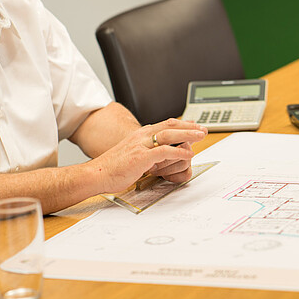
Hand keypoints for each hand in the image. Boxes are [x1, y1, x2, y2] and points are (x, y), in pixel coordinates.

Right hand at [92, 118, 206, 193]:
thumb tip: (158, 154)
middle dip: (188, 127)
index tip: (194, 125)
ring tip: (200, 136)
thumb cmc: (112, 168)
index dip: (181, 124)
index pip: (165, 124)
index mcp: (139, 134)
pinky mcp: (141, 157)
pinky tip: (188, 153)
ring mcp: (141, 145)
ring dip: (187, 134)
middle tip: (202, 129)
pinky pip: (164, 151)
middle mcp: (141, 136)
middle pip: (170, 126)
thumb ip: (145, 150)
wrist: (96, 174)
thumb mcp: (132, 154)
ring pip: (169, 135)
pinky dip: (178, 151)